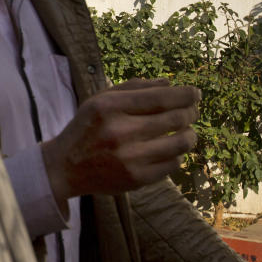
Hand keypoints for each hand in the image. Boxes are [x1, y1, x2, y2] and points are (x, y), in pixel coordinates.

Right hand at [42, 78, 199, 214]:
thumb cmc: (87, 127)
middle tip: (192, 111)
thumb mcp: (101, 100)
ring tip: (186, 131)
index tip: (195, 93)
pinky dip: (176, 154)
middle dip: (190, 112)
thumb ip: (133, 88)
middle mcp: (120, 131)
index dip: (185, 95)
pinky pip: (173, 164)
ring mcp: (130, 158)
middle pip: (176, 118)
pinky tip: (169, 150)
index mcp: (110, 107)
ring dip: (190, 134)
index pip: (160, 97)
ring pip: (181, 143)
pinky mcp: (137, 179)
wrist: (66, 167)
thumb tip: (169, 83)